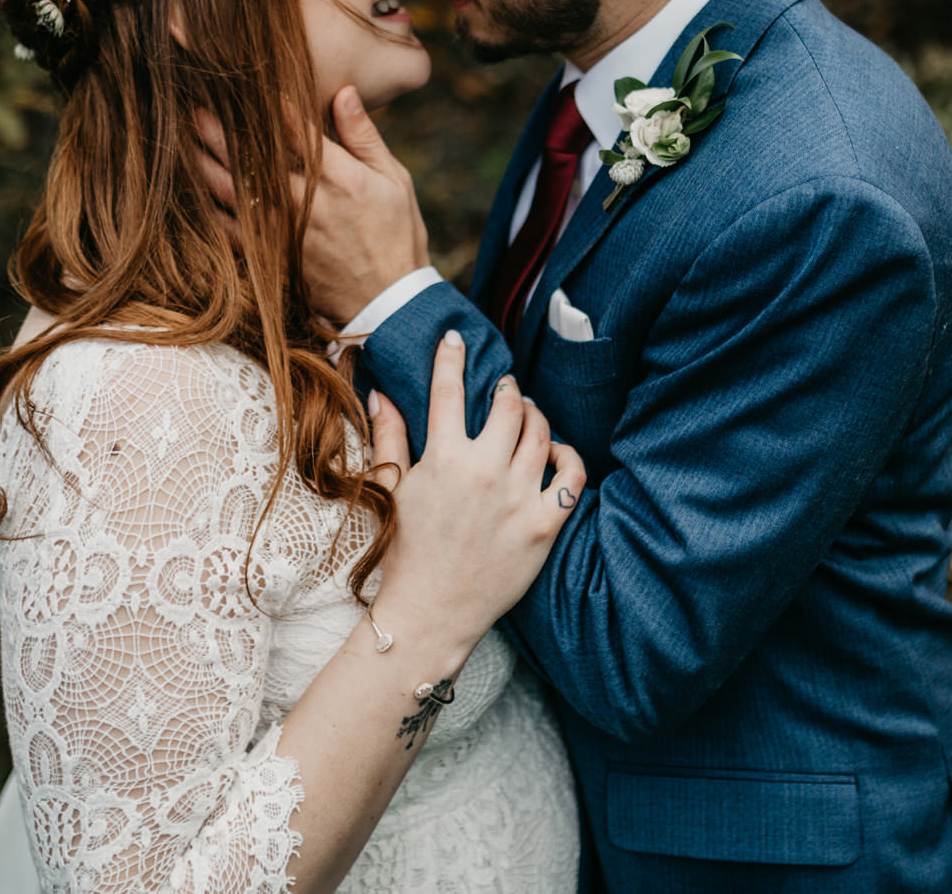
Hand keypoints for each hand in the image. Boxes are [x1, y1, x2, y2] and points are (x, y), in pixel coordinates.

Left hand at [196, 86, 431, 324]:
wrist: (389, 303)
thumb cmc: (398, 235)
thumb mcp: (395, 180)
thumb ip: (364, 137)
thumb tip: (343, 92)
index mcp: (341, 178)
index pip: (295, 130)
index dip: (265, 103)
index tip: (242, 81)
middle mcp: (308, 202)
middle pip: (254, 159)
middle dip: (222, 130)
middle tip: (196, 105)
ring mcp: (285, 230)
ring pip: (236, 190)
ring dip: (208, 162)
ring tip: (185, 137)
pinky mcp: (273, 255)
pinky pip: (232, 229)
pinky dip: (210, 207)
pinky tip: (193, 187)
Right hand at [367, 331, 585, 655]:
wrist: (431, 612)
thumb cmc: (406, 551)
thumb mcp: (391, 489)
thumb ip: (390, 437)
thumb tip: (381, 393)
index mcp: (442, 458)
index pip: (448, 390)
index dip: (452, 357)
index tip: (456, 338)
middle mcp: (483, 471)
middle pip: (508, 405)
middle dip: (506, 388)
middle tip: (503, 388)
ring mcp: (517, 498)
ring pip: (541, 434)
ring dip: (536, 415)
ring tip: (528, 414)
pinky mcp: (543, 525)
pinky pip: (570, 477)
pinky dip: (568, 456)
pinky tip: (557, 452)